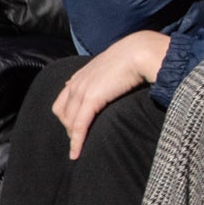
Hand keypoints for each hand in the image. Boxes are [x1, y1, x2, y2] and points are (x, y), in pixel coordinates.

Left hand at [52, 30, 169, 155]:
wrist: (140, 51)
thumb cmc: (135, 57)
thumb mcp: (116, 66)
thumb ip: (110, 76)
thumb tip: (118, 83)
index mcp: (82, 75)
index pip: (64, 99)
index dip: (67, 115)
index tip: (75, 127)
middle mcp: (77, 82)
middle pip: (62, 112)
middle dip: (69, 128)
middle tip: (80, 141)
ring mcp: (82, 91)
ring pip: (69, 121)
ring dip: (73, 137)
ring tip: (79, 151)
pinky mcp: (91, 99)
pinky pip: (79, 125)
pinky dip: (76, 141)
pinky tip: (76, 153)